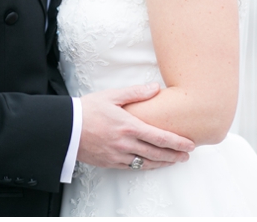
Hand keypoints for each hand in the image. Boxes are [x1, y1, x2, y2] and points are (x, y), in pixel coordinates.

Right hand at [77, 84, 194, 169]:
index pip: (160, 137)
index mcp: (129, 126)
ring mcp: (118, 155)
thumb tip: (155, 88)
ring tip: (174, 161)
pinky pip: (132, 167)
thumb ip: (135, 93)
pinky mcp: (110, 162)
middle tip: (187, 156)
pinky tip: (151, 164)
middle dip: (174, 155)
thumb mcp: (111, 96)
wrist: (66, 128)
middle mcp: (126, 143)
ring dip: (163, 163)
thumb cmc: (87, 109)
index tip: (190, 145)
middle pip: (157, 153)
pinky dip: (145, 166)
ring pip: (146, 163)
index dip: (177, 143)